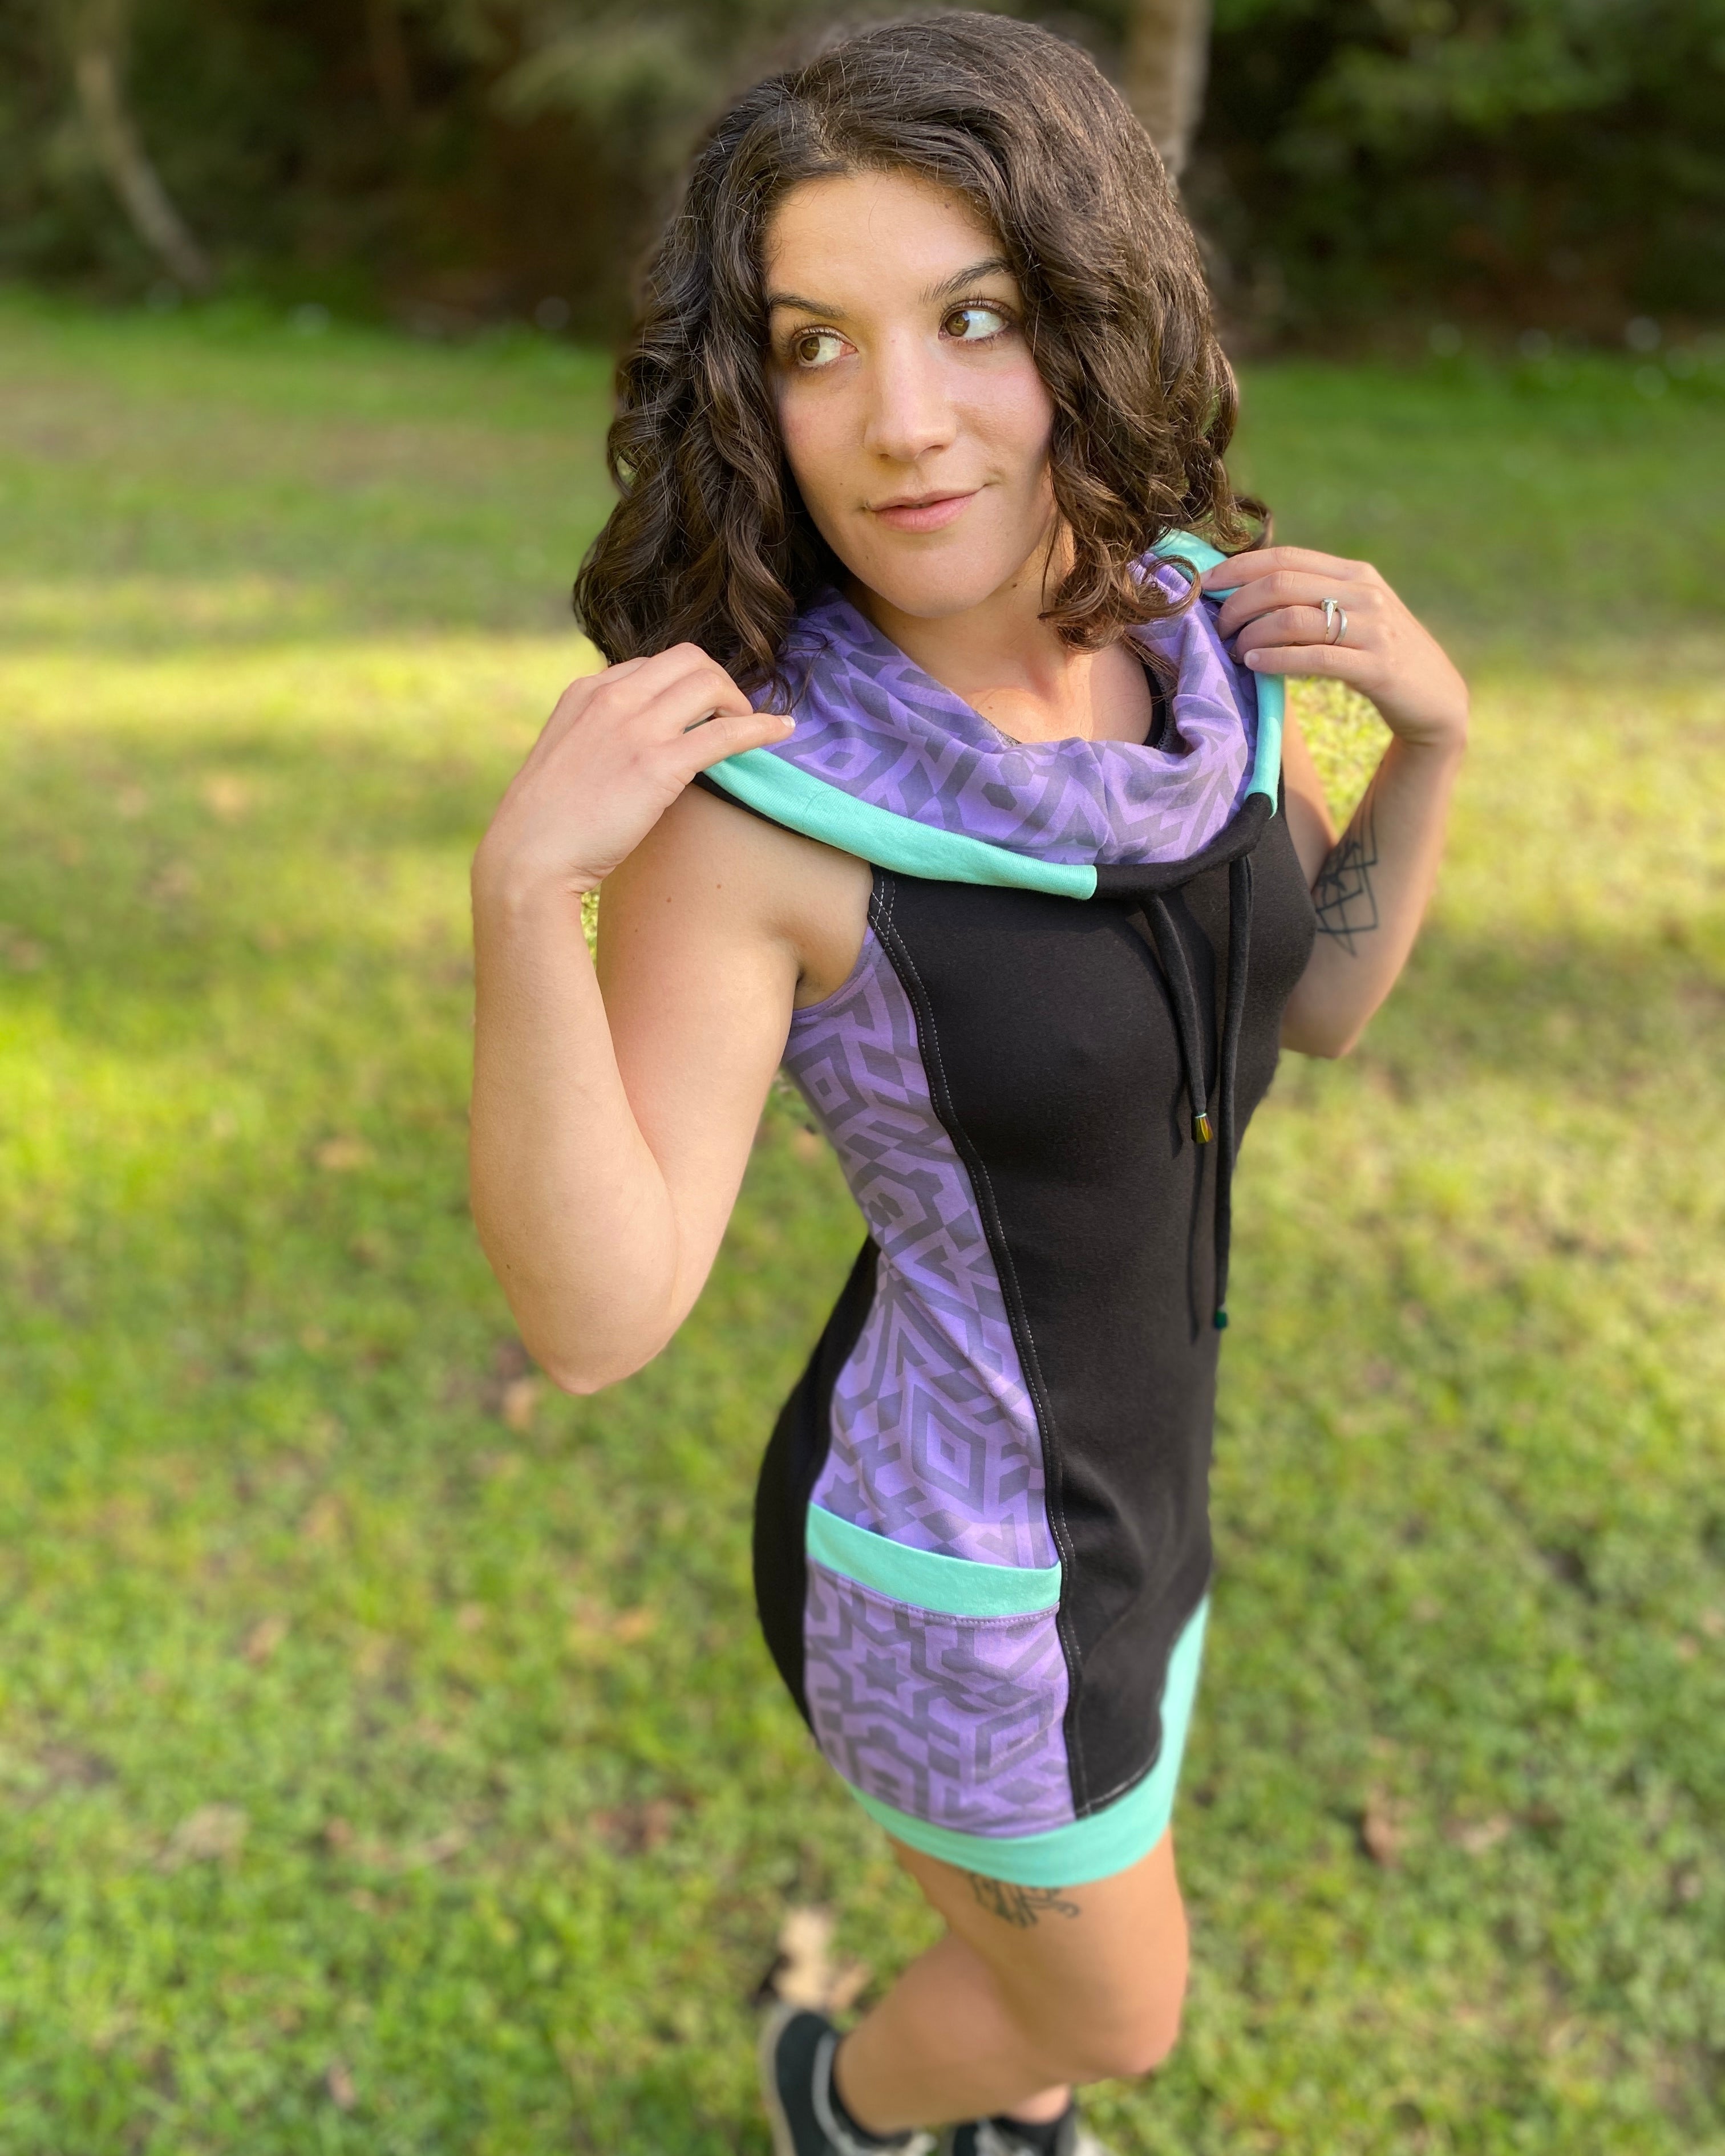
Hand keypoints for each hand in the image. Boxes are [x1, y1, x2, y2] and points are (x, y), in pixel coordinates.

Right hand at [473, 644, 793, 905]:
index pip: (650, 665)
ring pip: (710, 683)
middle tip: (730, 715)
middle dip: (718, 682)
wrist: (528, 857)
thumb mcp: (566, 758)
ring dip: (739, 701)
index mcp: (586, 692)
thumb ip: (597, 738)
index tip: (699, 709)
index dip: (683, 685)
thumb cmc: (546, 824)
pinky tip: (782, 731)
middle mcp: (612, 697)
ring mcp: (636, 727)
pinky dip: (761, 727)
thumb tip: (630, 748)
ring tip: (750, 726)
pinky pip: (726, 731)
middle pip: (688, 659)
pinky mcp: (660, 764)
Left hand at [1202, 547, 1467, 753]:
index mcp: (1354, 573)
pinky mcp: (1378, 665)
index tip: (1204, 586)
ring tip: (1235, 653)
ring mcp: (1374, 627)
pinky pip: (1315, 657)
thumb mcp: (1350, 617)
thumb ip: (1311, 600)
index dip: (1238, 568)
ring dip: (1251, 636)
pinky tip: (1254, 666)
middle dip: (1238, 605)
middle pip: (1282, 583)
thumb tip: (1245, 595)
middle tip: (1218, 629)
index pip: (1285, 556)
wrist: (1434, 698)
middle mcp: (1365, 592)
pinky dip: (1276, 659)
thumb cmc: (1377, 657)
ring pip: (1293, 618)